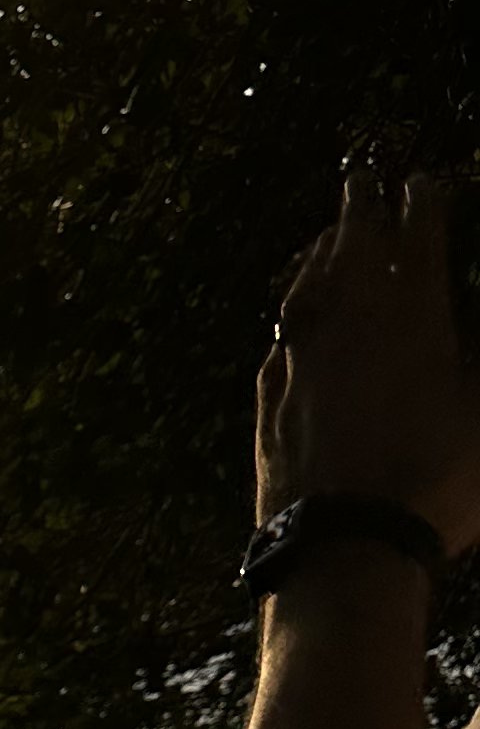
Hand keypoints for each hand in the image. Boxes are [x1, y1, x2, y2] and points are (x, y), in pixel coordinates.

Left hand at [256, 169, 479, 556]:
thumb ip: (475, 358)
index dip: (425, 204)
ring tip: (331, 232)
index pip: (419, 238)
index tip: (427, 182)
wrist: (343, 549)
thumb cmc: (437, 485)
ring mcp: (301, 355)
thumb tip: (458, 334)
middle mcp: (350, 321)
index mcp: (414, 315)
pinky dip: (295, 305)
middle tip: (364, 179)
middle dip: (362, 207)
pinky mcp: (269, 393)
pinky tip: (296, 308)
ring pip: (308, 282)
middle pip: (351, 245)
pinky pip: (284, 329)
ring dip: (322, 250)